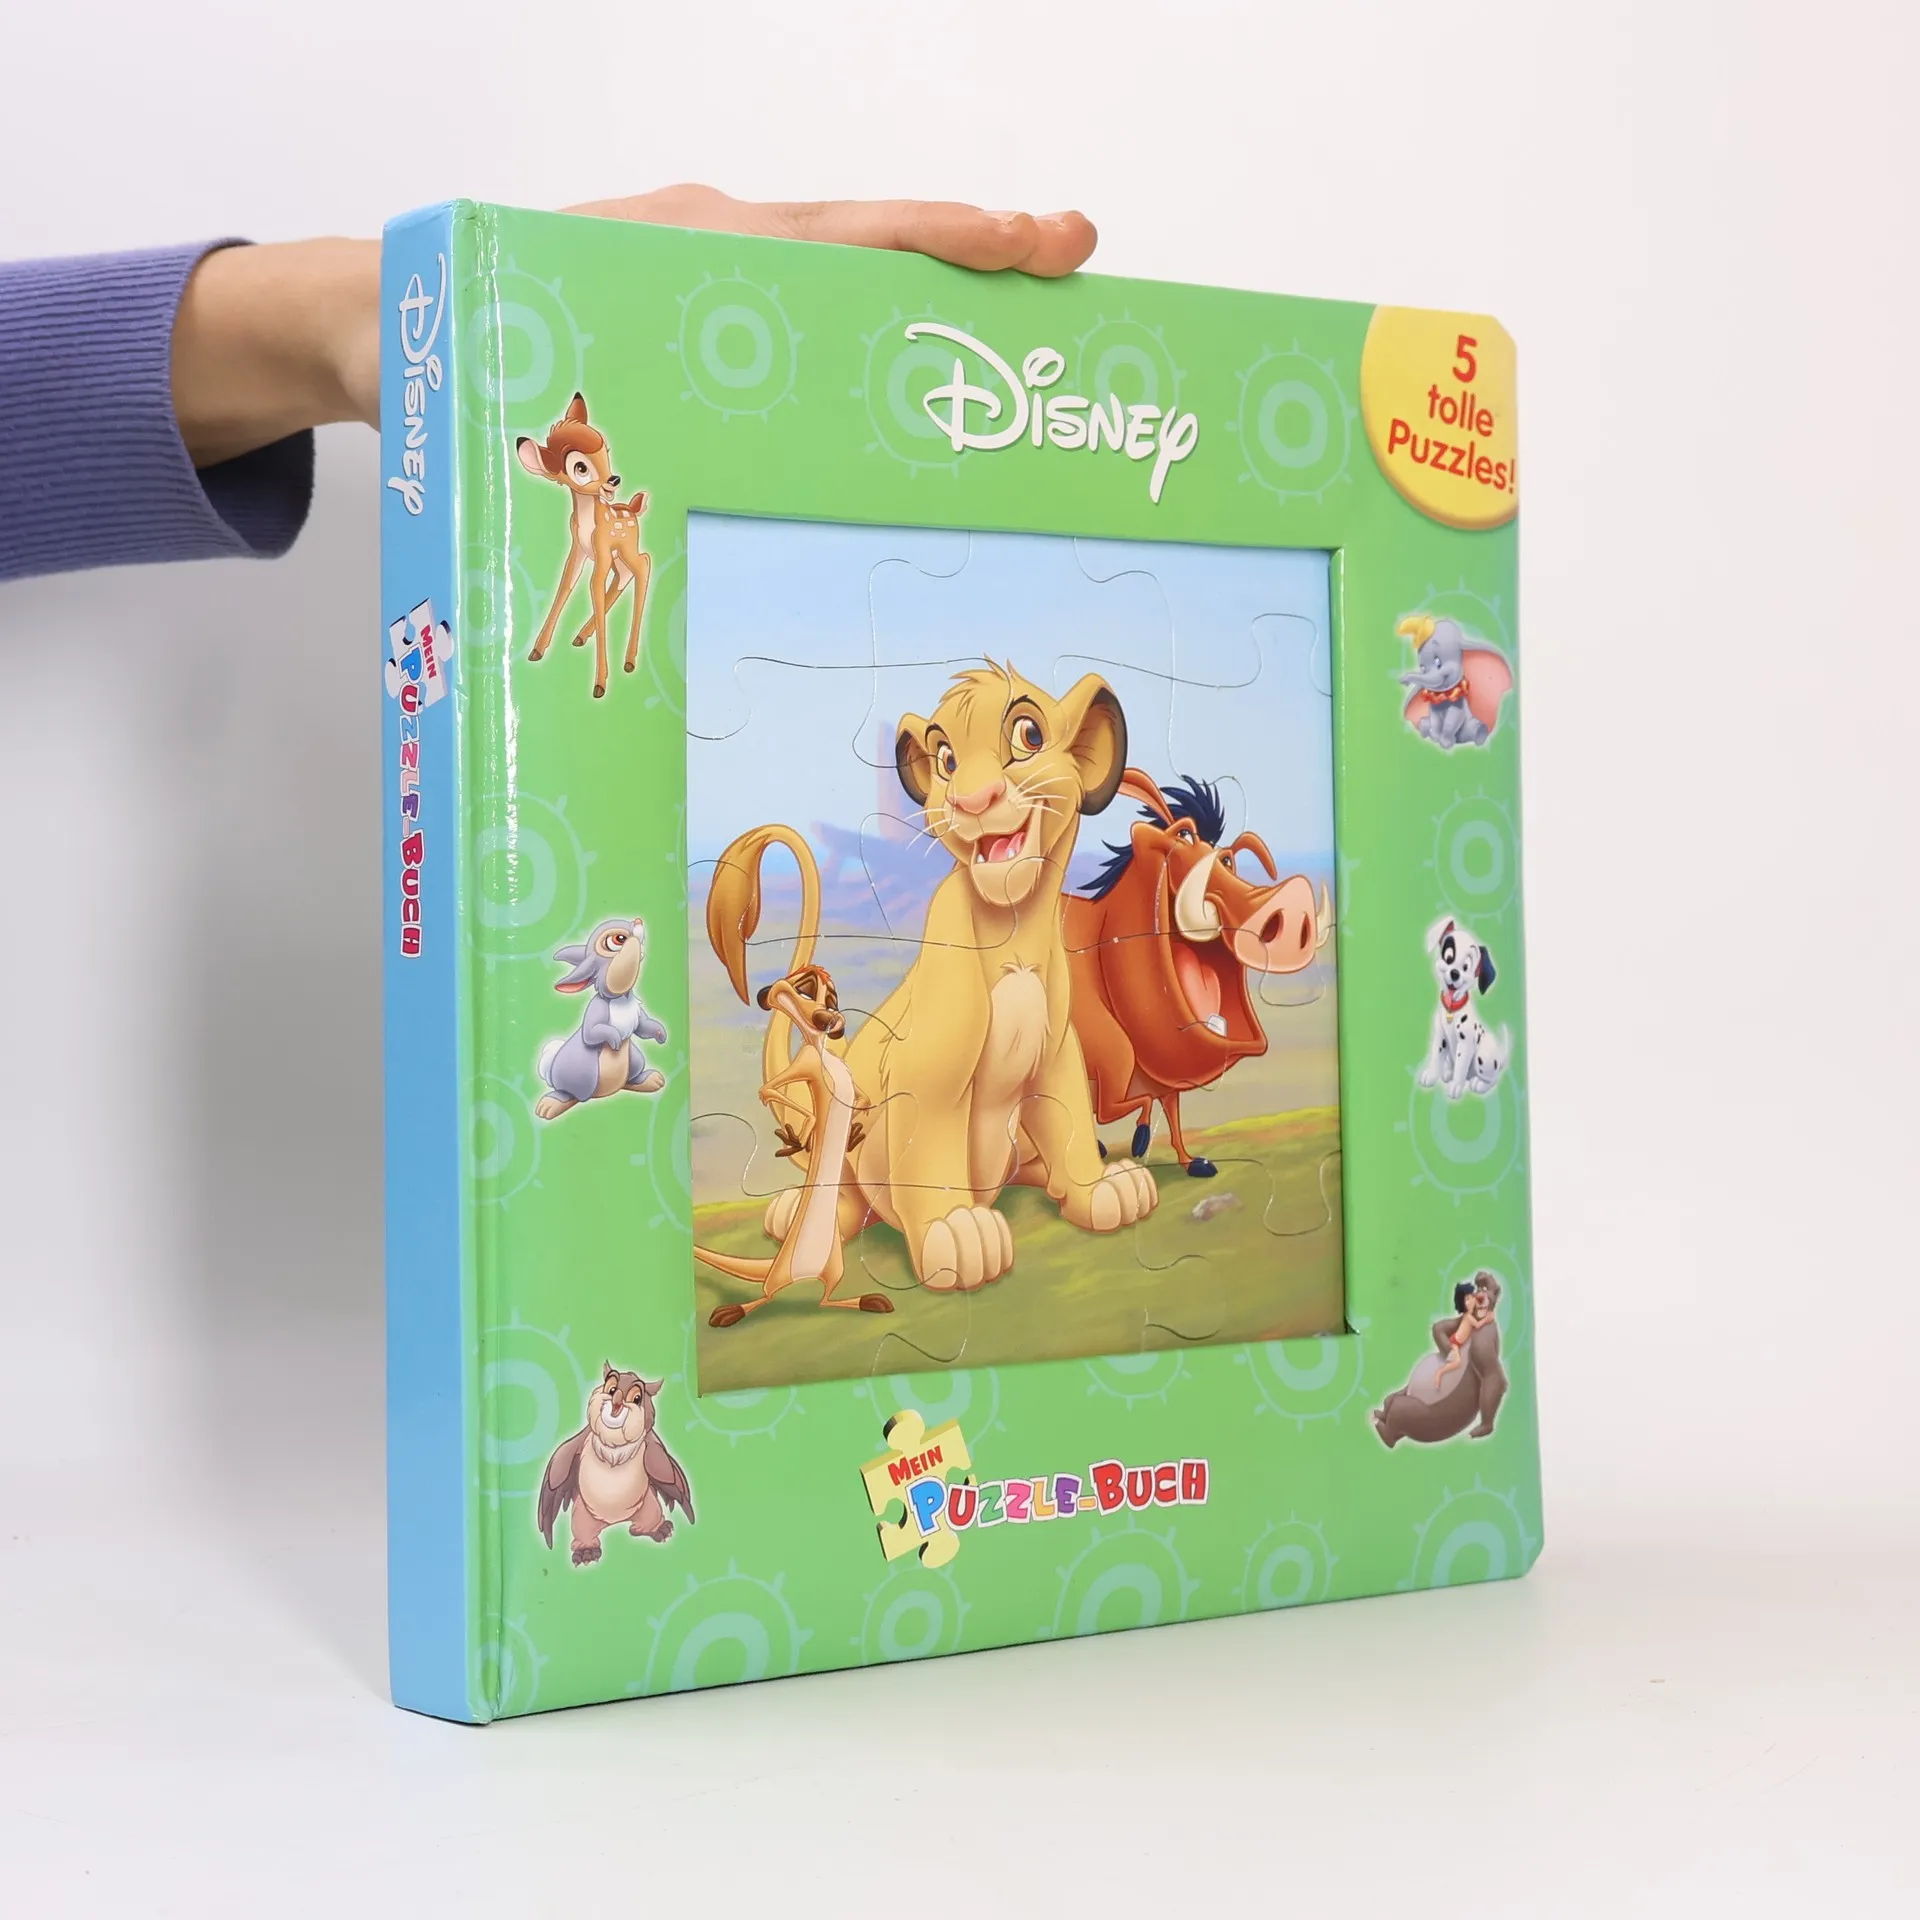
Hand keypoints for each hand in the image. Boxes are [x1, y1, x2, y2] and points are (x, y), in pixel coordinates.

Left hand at [170, 187, 1096, 467]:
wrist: (390, 317)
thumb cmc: (452, 338)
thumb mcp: (510, 355)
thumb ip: (567, 392)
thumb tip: (632, 448)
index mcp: (697, 245)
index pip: (848, 234)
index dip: (945, 241)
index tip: (1028, 242)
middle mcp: (721, 240)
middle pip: (876, 235)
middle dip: (978, 246)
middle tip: (1071, 253)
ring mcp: (717, 265)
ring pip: (849, 266)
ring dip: (935, 286)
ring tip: (1022, 312)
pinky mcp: (705, 299)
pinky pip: (804, 303)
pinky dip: (870, 319)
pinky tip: (912, 369)